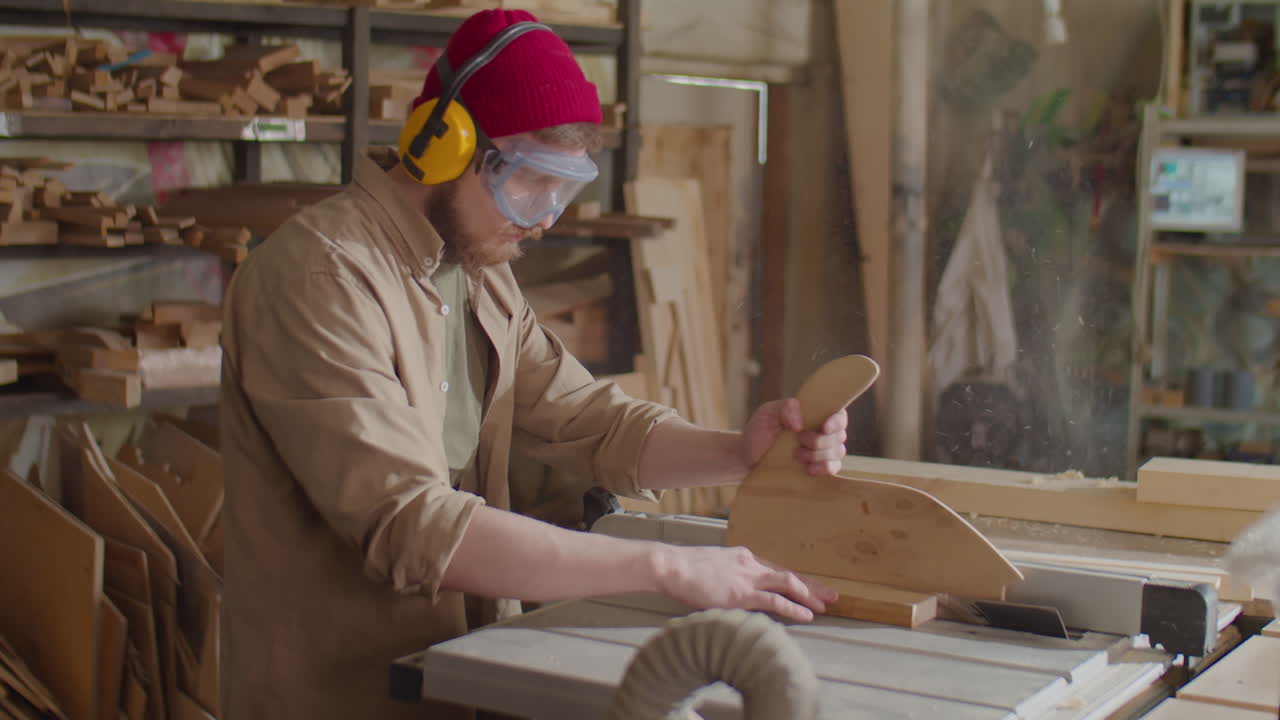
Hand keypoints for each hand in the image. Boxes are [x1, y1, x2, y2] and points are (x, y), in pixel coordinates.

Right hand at [653, 545, 837, 622]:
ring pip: (788, 583)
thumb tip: (731, 590)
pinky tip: (807, 616)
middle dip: (812, 586)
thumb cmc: (684, 569)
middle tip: (831, 594)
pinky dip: (793, 608)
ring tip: (825, 606)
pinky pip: (775, 601)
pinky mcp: (742, 593)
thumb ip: (726, 577)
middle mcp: (750, 564)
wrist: (672, 566)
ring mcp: (748, 578)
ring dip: (809, 595)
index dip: (796, 580)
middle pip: (789, 574)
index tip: (810, 587)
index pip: (776, 569)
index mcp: (743, 557)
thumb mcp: (711, 567)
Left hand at [741, 398, 848, 474]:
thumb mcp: (767, 414)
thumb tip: (801, 422)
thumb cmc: (758, 432)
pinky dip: (825, 468)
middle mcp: (822, 431)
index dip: (836, 421)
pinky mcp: (818, 467)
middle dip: (820, 441)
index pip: (838, 414)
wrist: (747, 459)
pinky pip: (834, 467)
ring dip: (819, 455)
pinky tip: (810, 469)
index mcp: (813, 414)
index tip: (824, 427)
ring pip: (838, 451)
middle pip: (839, 435)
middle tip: (800, 441)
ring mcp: (822, 450)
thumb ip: (785, 408)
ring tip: (798, 455)